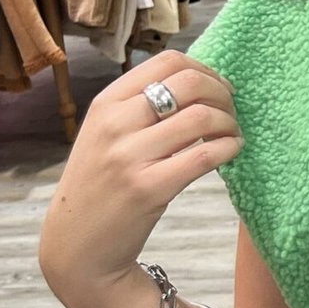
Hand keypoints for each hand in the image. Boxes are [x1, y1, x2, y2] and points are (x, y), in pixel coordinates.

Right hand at [38, 52, 242, 307]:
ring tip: (232, 134)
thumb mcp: (105, 135)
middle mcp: (115, 124)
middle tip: (231, 111)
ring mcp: (130, 157)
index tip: (217, 88)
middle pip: (189, 83)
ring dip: (229, 123)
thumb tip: (199, 81)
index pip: (167, 62)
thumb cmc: (100, 186)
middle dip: (222, 93)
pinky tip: (231, 152)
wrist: (77, 245)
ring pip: (202, 117)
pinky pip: (204, 156)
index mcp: (106, 103)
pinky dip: (229, 148)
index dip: (204, 70)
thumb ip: (140, 107)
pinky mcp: (149, 189)